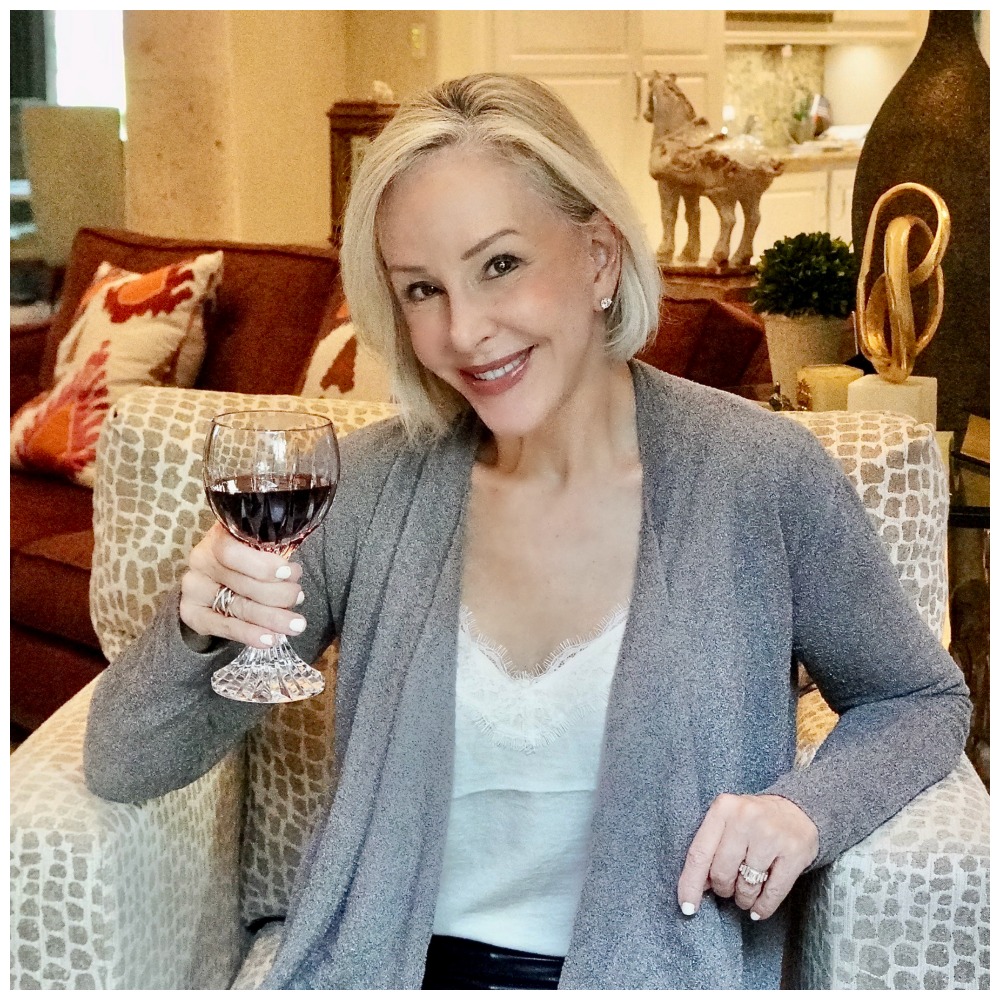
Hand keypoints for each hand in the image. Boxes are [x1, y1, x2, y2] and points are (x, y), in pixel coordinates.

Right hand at [179, 523, 305, 648]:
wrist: (218, 575)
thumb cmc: (249, 556)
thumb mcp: (258, 545)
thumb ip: (272, 552)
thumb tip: (293, 573)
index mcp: (218, 538)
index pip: (232, 552)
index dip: (262, 565)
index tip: (290, 573)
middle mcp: (201, 561)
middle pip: (242, 583)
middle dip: (277, 594)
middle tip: (299, 598)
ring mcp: (195, 589)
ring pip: (238, 607)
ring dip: (271, 618)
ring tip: (295, 624)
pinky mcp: (192, 613)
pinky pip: (223, 627)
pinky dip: (249, 634)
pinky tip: (269, 639)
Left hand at [677, 793, 818, 921]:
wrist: (797, 809)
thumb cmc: (752, 822)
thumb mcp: (727, 823)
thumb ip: (710, 849)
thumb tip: (698, 887)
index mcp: (723, 808)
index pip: (699, 853)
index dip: (691, 884)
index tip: (686, 907)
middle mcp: (745, 818)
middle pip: (722, 872)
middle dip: (723, 888)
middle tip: (728, 888)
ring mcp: (771, 835)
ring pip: (747, 885)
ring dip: (743, 898)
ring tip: (745, 894)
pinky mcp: (794, 852)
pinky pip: (772, 893)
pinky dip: (762, 907)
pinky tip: (758, 909)